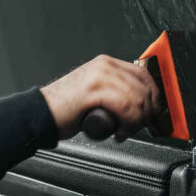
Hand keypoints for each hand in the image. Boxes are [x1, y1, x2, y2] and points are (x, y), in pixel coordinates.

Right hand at [40, 55, 160, 141]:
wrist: (41, 114)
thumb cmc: (65, 109)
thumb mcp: (96, 93)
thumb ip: (116, 92)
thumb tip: (141, 106)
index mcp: (106, 63)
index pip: (144, 74)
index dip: (154, 96)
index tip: (155, 114)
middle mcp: (104, 66)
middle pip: (144, 87)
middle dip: (147, 112)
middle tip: (140, 127)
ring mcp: (99, 76)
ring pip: (137, 98)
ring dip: (137, 121)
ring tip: (125, 131)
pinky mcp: (94, 91)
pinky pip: (126, 107)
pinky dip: (128, 124)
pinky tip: (118, 132)